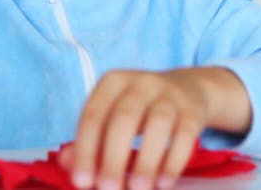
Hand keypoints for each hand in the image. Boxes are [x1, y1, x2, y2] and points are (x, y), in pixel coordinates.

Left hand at [60, 67, 250, 189]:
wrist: (187, 89)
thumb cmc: (139, 110)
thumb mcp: (111, 117)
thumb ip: (88, 140)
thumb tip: (66, 163)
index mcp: (113, 83)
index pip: (93, 116)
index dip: (85, 151)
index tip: (82, 182)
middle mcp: (142, 82)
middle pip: (125, 118)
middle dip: (113, 158)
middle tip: (108, 189)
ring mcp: (171, 93)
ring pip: (158, 124)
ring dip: (146, 160)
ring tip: (138, 188)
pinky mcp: (194, 109)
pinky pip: (185, 135)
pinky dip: (174, 161)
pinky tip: (163, 182)